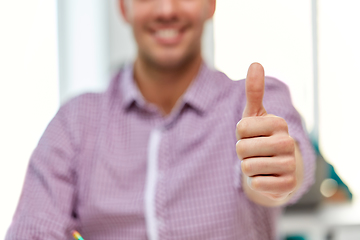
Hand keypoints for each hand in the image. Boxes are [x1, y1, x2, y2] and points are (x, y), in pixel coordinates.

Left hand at [236, 63, 296, 201]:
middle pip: (241, 148)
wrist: (277, 167)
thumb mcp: (255, 115)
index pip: (241, 128)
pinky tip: (266, 178)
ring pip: (247, 167)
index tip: (251, 134)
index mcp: (279, 123)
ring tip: (260, 163)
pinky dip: (255, 182)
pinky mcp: (288, 186)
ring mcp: (290, 165)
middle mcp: (288, 143)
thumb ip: (254, 91)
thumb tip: (255, 63)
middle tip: (255, 151)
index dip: (240, 133)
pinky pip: (256, 184)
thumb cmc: (261, 137)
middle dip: (242, 152)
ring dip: (248, 167)